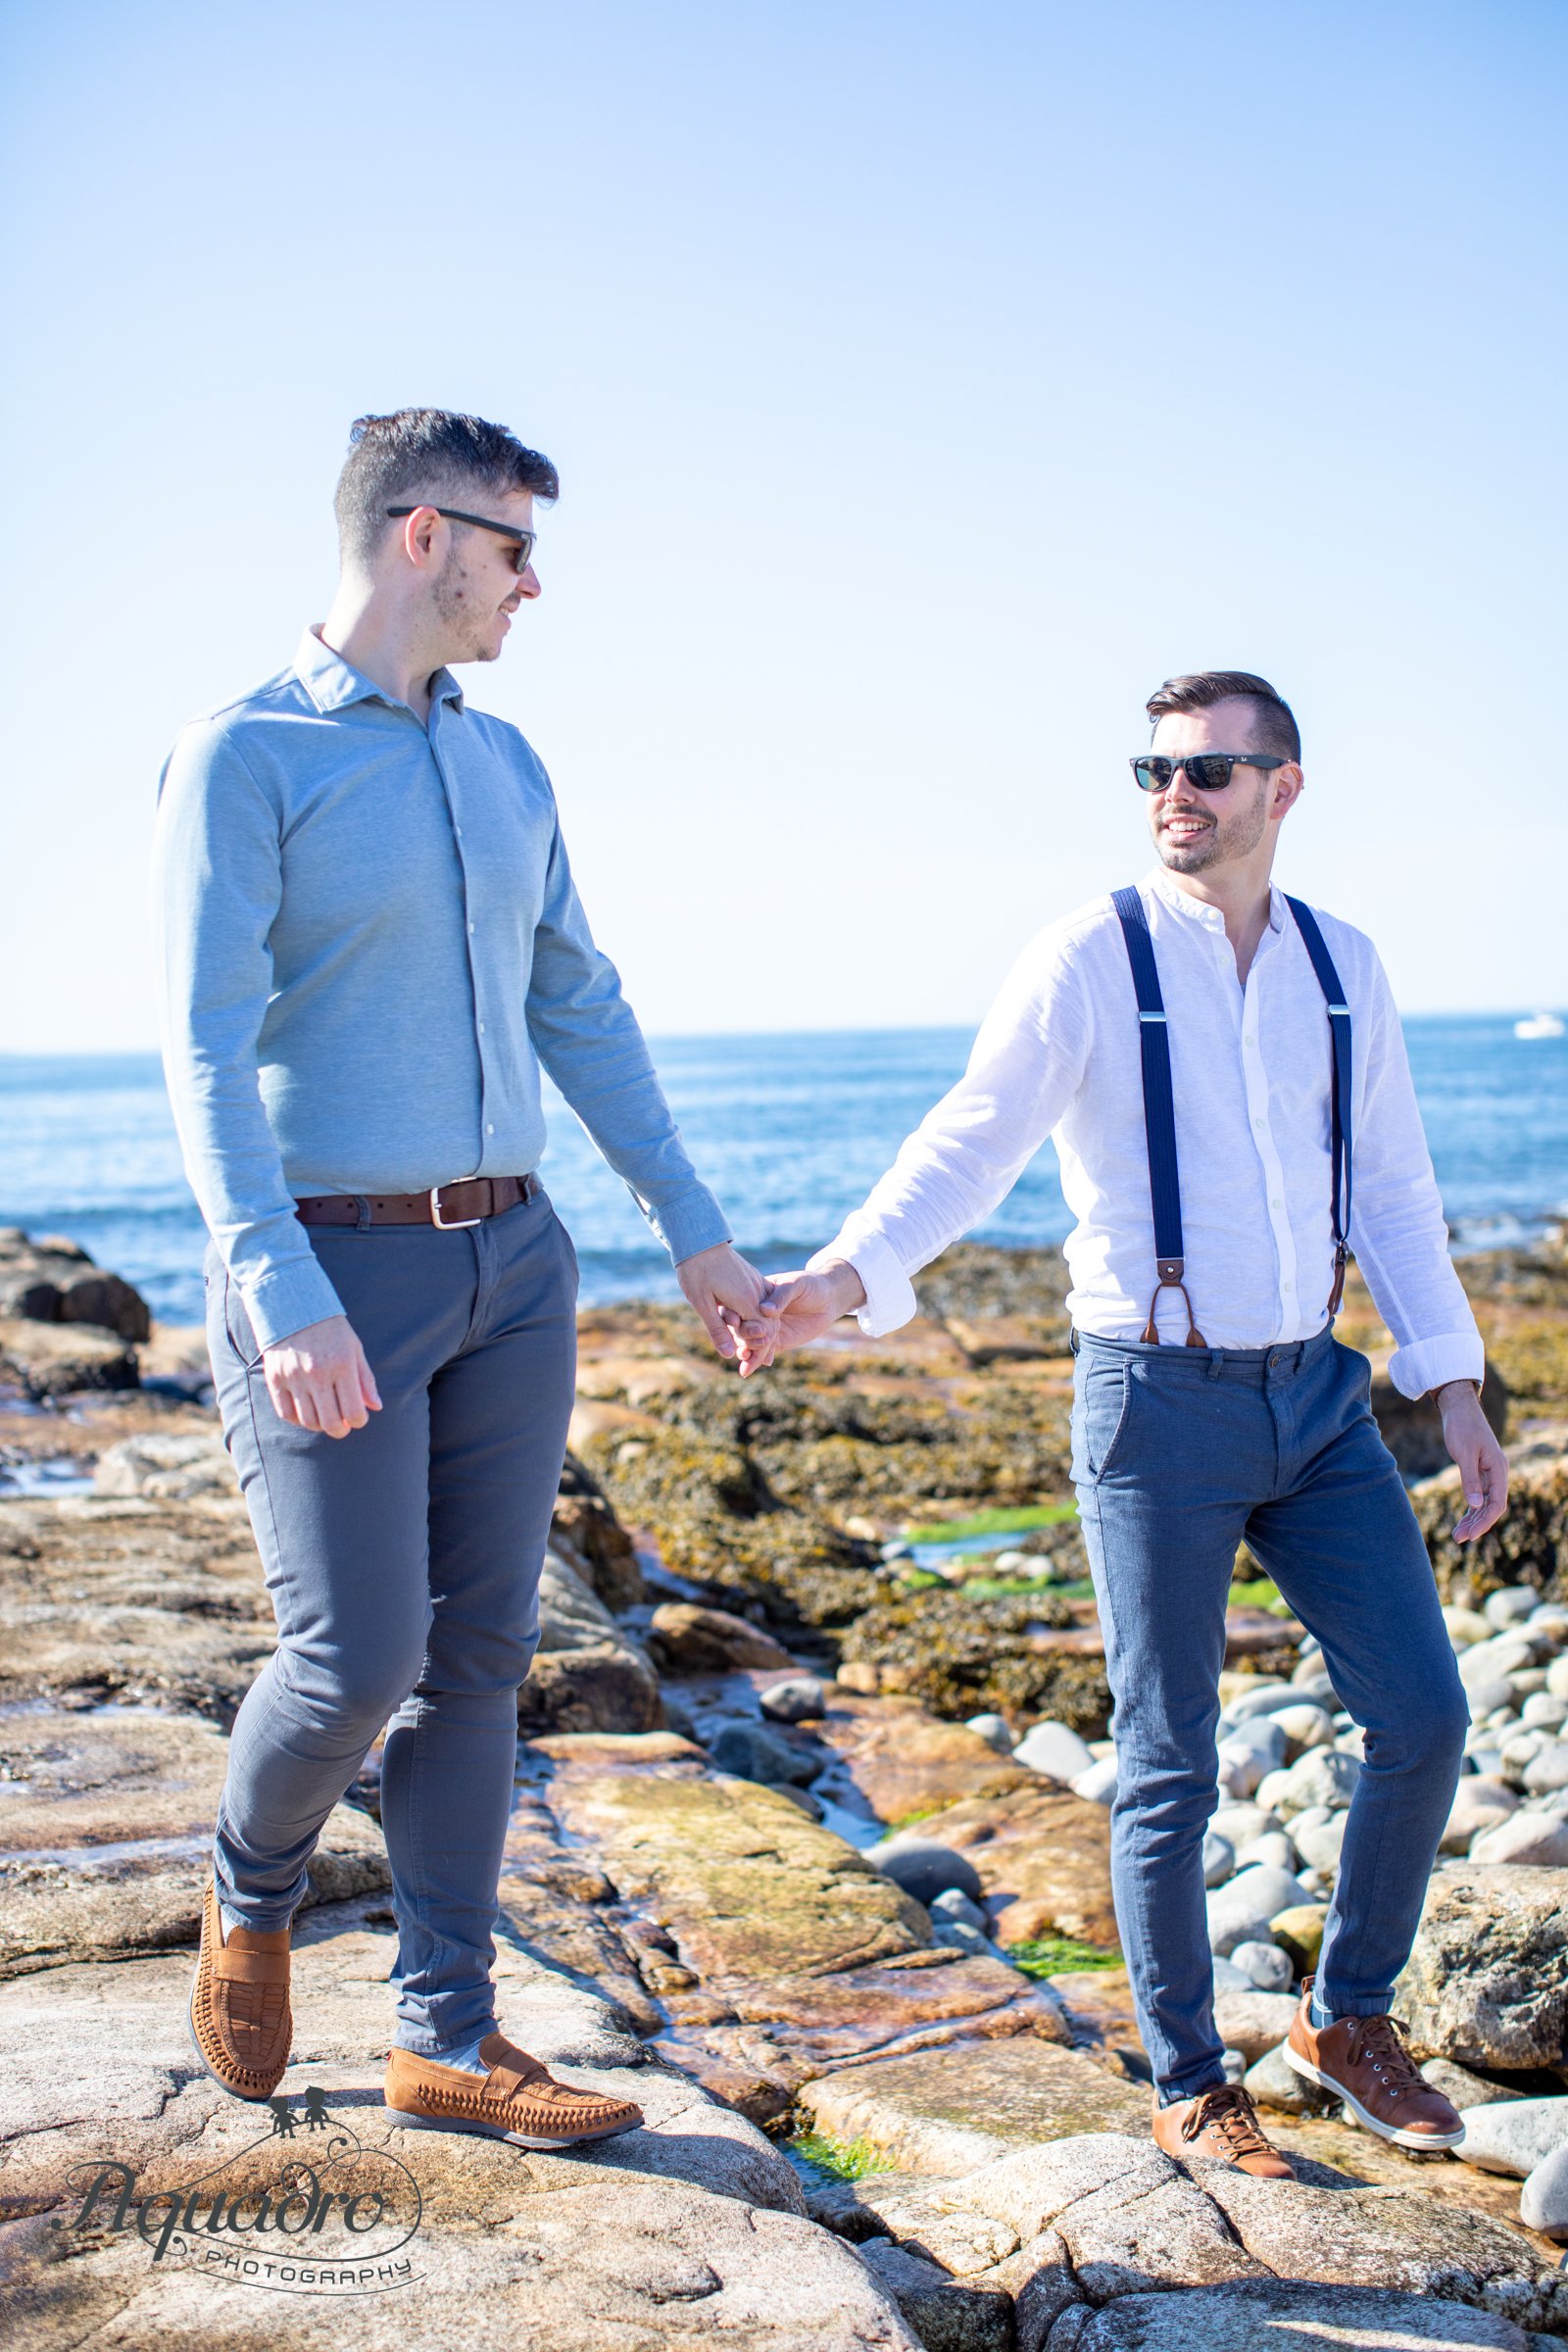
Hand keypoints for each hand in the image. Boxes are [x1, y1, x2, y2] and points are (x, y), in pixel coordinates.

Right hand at [261, 1314, 381, 1437]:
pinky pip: (286, 1413)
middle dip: (340, 1430)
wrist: (293, 1307)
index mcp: (342, 1365)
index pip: (354, 1412)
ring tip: (325, 1417)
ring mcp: (294, 1377)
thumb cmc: (331, 1330)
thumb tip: (376, 1407)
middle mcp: (318, 1373)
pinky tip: (307, 1412)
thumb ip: (365, 1379)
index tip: (358, 1417)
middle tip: (342, 1426)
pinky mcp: (275, 1378)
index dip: (359, 1421)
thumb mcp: (354, 1348)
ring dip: (320, 1426)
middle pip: (330, 1423)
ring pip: (308, 1421)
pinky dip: (298, 1420)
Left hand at [676, 1243, 779, 1377]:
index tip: (748, 1363)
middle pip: (768, 1325)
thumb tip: (728, 1355)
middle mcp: (757, 1292)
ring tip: (750, 1348)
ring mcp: (756, 1283)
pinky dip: (759, 1316)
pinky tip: (750, 1323)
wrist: (698, 1239)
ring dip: (761, 1332)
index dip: (758, 1350)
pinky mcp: (752, 1278)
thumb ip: (717, 1329)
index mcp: (746, 1300)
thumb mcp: (702, 1303)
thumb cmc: (696, 1271)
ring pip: (767, 1313)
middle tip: (751, 1364)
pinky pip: (762, 1301)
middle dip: (761, 1345)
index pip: (763, 1332)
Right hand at [744, 1260, 867, 1367]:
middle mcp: (756, 1313)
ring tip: (746, 1362)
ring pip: (751, 1342)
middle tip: (742, 1349)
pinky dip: (762, 1358)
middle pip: (741, 1326)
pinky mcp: (776, 1341)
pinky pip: (765, 1351)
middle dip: (740, 1338)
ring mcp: (765, 1328)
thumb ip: (781, 1296)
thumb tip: (765, 1310)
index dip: (732, 1313)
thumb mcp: (796, 1285)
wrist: (829, 1300)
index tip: (734, 1323)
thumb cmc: (811, 1285)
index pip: (737, 1304)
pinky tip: (763, 1363)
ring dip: (747, 1352)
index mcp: (755, 1294)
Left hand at [1436, 1381, 1508, 1541]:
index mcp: (1498, 1469)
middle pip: (1491, 1507)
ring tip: (1457, 1535)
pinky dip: (1471, 1508)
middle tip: (1459, 1539)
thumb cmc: (1462, 1427)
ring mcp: (1489, 1473)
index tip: (1470, 1534)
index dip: (1484, 1521)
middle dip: (1477, 1524)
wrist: (1459, 1408)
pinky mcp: (1479, 1471)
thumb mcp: (1464, 1454)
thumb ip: (1469, 1479)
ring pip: (1484, 1503)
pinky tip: (1463, 1520)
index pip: (1497, 1503)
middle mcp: (1497, 1473)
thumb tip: (1474, 1506)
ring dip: (1472, 1519)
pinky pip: (1478, 1495)